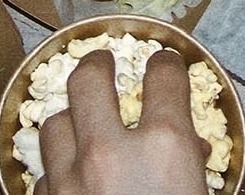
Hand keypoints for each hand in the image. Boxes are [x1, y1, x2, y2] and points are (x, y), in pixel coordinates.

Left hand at [39, 49, 207, 194]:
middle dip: (96, 65)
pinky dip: (59, 170)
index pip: (165, 78)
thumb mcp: (200, 192)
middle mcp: (110, 155)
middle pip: (89, 80)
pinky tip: (71, 177)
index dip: (168, 66)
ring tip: (82, 123)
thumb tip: (191, 149)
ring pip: (54, 124)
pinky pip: (44, 175)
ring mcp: (69, 181)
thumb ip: (191, 162)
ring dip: (71, 120)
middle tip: (102, 62)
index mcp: (165, 149)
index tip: (166, 65)